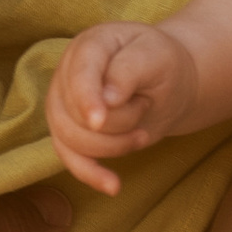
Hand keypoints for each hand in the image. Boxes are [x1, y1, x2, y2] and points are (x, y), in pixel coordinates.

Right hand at [46, 21, 199, 191]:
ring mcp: (63, 103)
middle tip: (146, 106)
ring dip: (114, 145)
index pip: (79, 72)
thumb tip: (105, 100)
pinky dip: (91, 174)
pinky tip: (113, 186)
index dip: (86, 98)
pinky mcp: (69, 131)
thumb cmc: (163, 64)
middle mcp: (68, 72)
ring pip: (71, 138)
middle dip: (119, 122)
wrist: (167, 83)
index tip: (99, 121)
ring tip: (142, 134)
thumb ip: (130, 71)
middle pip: (75, 112)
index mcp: (90, 45)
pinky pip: (69, 158)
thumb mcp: (158, 58)